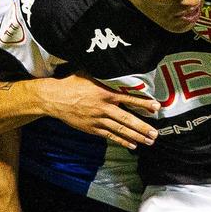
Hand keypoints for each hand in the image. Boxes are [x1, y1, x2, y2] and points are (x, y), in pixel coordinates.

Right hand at [35, 75, 160, 147]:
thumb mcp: (89, 74)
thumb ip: (105, 75)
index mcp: (105, 93)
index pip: (129, 98)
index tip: (156, 107)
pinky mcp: (92, 128)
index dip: (143, 103)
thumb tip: (118, 66)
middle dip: (143, 127)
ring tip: (149, 141)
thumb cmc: (72, 84)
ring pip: (120, 130)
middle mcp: (104, 108)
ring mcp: (98, 120)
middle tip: (155, 133)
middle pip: (127, 119)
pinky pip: (110, 136)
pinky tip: (132, 145)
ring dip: (136, 136)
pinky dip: (122, 141)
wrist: (54, 98)